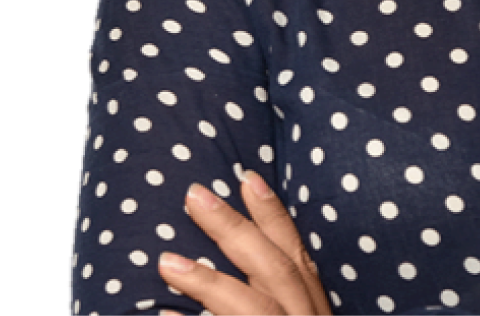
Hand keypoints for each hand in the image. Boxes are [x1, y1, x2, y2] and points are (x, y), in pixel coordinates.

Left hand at [156, 171, 332, 315]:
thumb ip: (278, 293)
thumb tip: (242, 250)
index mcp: (313, 307)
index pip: (295, 252)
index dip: (273, 214)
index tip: (247, 177)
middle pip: (275, 269)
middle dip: (234, 229)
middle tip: (194, 195)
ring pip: (255, 309)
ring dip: (209, 283)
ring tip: (167, 262)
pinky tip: (166, 314)